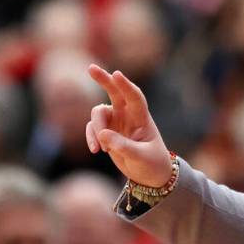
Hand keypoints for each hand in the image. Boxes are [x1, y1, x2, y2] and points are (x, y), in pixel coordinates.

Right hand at [85, 65, 172, 186]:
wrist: (150, 175)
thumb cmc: (152, 163)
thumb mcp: (140, 157)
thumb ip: (123, 146)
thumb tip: (103, 135)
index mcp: (142, 118)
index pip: (135, 97)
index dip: (126, 85)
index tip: (117, 74)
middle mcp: (128, 116)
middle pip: (115, 92)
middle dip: (103, 79)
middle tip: (91, 68)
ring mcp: (116, 122)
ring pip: (98, 113)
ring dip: (96, 128)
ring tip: (103, 149)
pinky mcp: (106, 131)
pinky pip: (92, 128)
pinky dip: (91, 137)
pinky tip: (96, 151)